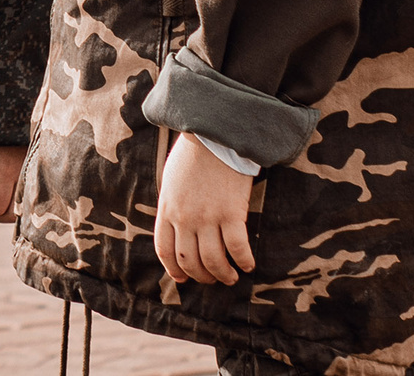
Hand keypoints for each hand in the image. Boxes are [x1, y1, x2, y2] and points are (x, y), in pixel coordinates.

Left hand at [155, 132, 255, 285]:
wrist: (213, 135)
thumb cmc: (193, 156)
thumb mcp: (171, 182)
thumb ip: (172, 207)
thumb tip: (177, 229)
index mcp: (167, 210)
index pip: (165, 250)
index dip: (174, 269)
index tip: (183, 279)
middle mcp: (184, 218)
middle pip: (189, 260)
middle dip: (201, 276)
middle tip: (212, 279)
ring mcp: (207, 217)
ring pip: (213, 261)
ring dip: (223, 275)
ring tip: (231, 277)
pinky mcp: (231, 213)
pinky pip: (237, 248)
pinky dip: (243, 261)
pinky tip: (248, 264)